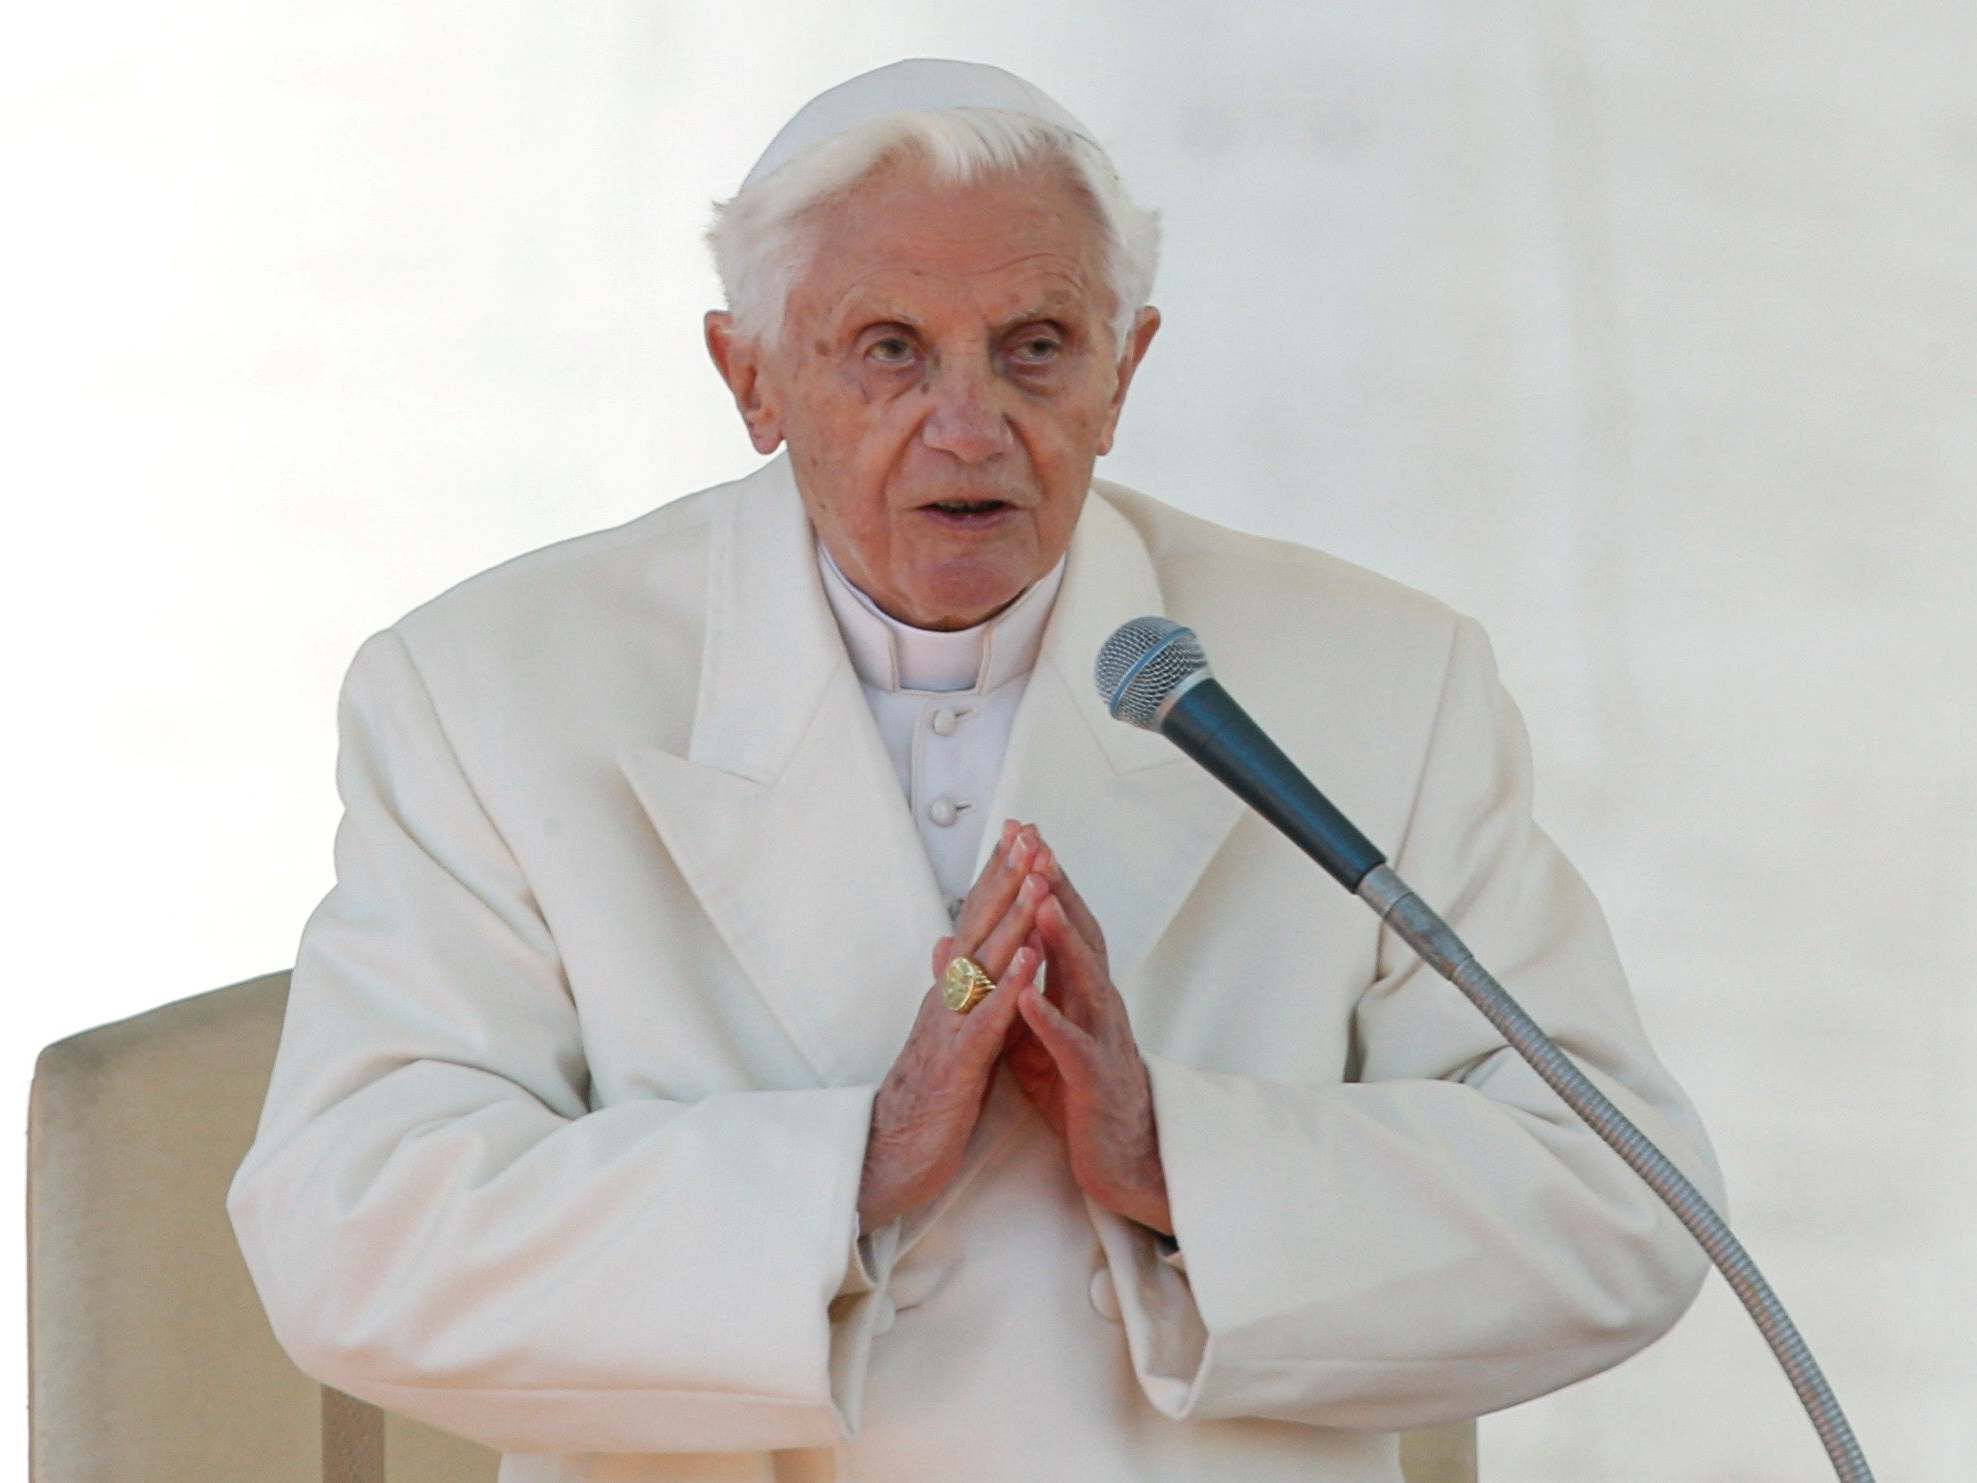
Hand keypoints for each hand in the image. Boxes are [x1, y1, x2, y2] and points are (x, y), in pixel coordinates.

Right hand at [858, 821, 1048, 1230]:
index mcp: (949, 993)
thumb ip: (951, 988)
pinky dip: (1009, 988)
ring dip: (1012, 920)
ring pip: (983, 965)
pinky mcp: (957, 1066)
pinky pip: (986, 1021)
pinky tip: (1030, 961)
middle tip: (1029, 836)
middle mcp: (947, 1000)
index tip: (1020, 837)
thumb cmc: (922, 1097)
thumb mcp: (941, 1033)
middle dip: (1006, 881)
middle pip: (978, 929)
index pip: (975, 924)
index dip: (996, 880)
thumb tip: (948, 943)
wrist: (887, 1156)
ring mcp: (950, 1029)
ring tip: (1037, 880)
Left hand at [1003, 835, 1173, 1234]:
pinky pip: (1071, 1044)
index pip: (1060, 921)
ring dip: (1060, 938)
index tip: (1020, 834)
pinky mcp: (1092, 1078)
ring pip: (1083, 978)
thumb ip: (1006, 986)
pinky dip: (1049, 1018)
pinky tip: (1030, 996)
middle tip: (1037, 844)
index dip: (1041, 877)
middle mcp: (1095, 1003)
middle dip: (1057, 889)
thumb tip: (961, 945)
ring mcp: (1099, 1037)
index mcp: (1078, 989)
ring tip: (1038, 901)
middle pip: (1078, 934)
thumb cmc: (1076, 1090)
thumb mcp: (1032, 1031)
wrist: (1119, 1156)